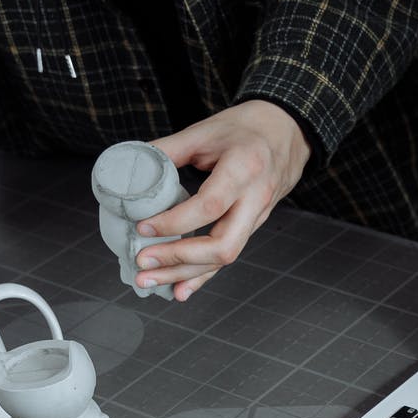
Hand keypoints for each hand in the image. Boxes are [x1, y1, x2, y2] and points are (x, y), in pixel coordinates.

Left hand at [139, 100, 311, 300]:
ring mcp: (257, 217)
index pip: (209, 206)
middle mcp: (255, 199)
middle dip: (179, 259)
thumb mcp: (205, 130)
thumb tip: (130, 168)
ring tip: (150, 281)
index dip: (175, 222)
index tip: (143, 227)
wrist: (287, 132)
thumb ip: (168, 149)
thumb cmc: (247, 128)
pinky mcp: (252, 226)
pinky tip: (180, 290)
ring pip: (224, 257)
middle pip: (222, 245)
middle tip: (144, 262)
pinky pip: (227, 255)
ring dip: (185, 274)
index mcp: (244, 169)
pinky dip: (202, 276)